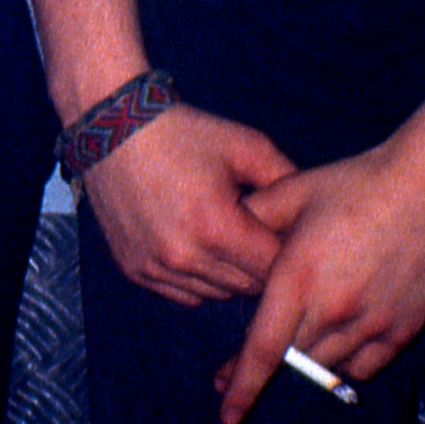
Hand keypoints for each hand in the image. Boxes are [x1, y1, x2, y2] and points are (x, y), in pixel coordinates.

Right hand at [80, 103, 296, 304]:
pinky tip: (198, 247)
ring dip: (228, 275)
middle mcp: (184, 255)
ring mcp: (155, 267)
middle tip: (260, 237)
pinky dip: (197, 279)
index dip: (286, 253)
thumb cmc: (182, 133)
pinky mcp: (134, 270)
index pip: (272, 269)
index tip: (287, 235)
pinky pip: (183, 294)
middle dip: (259, 267)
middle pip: (246, 288)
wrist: (112, 128)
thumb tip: (312, 213)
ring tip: (228, 240)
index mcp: (216, 226)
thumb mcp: (245, 145)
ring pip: (215, 295)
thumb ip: (286, 179)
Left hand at [215, 45, 424, 423]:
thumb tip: (221, 240)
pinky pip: (365, 365)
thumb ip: (252, 219)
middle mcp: (335, 309)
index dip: (242, 383)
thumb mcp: (292, 191)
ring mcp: (374, 323)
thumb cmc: (357, 184)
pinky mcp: (404, 328)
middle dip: (261, 369)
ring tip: (291, 339)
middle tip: (235, 372)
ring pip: (326, 365)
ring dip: (303, 359)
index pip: (263, 347)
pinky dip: (345, 362)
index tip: (226, 412)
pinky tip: (336, 342)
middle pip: (291, 360)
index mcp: (300, 277)